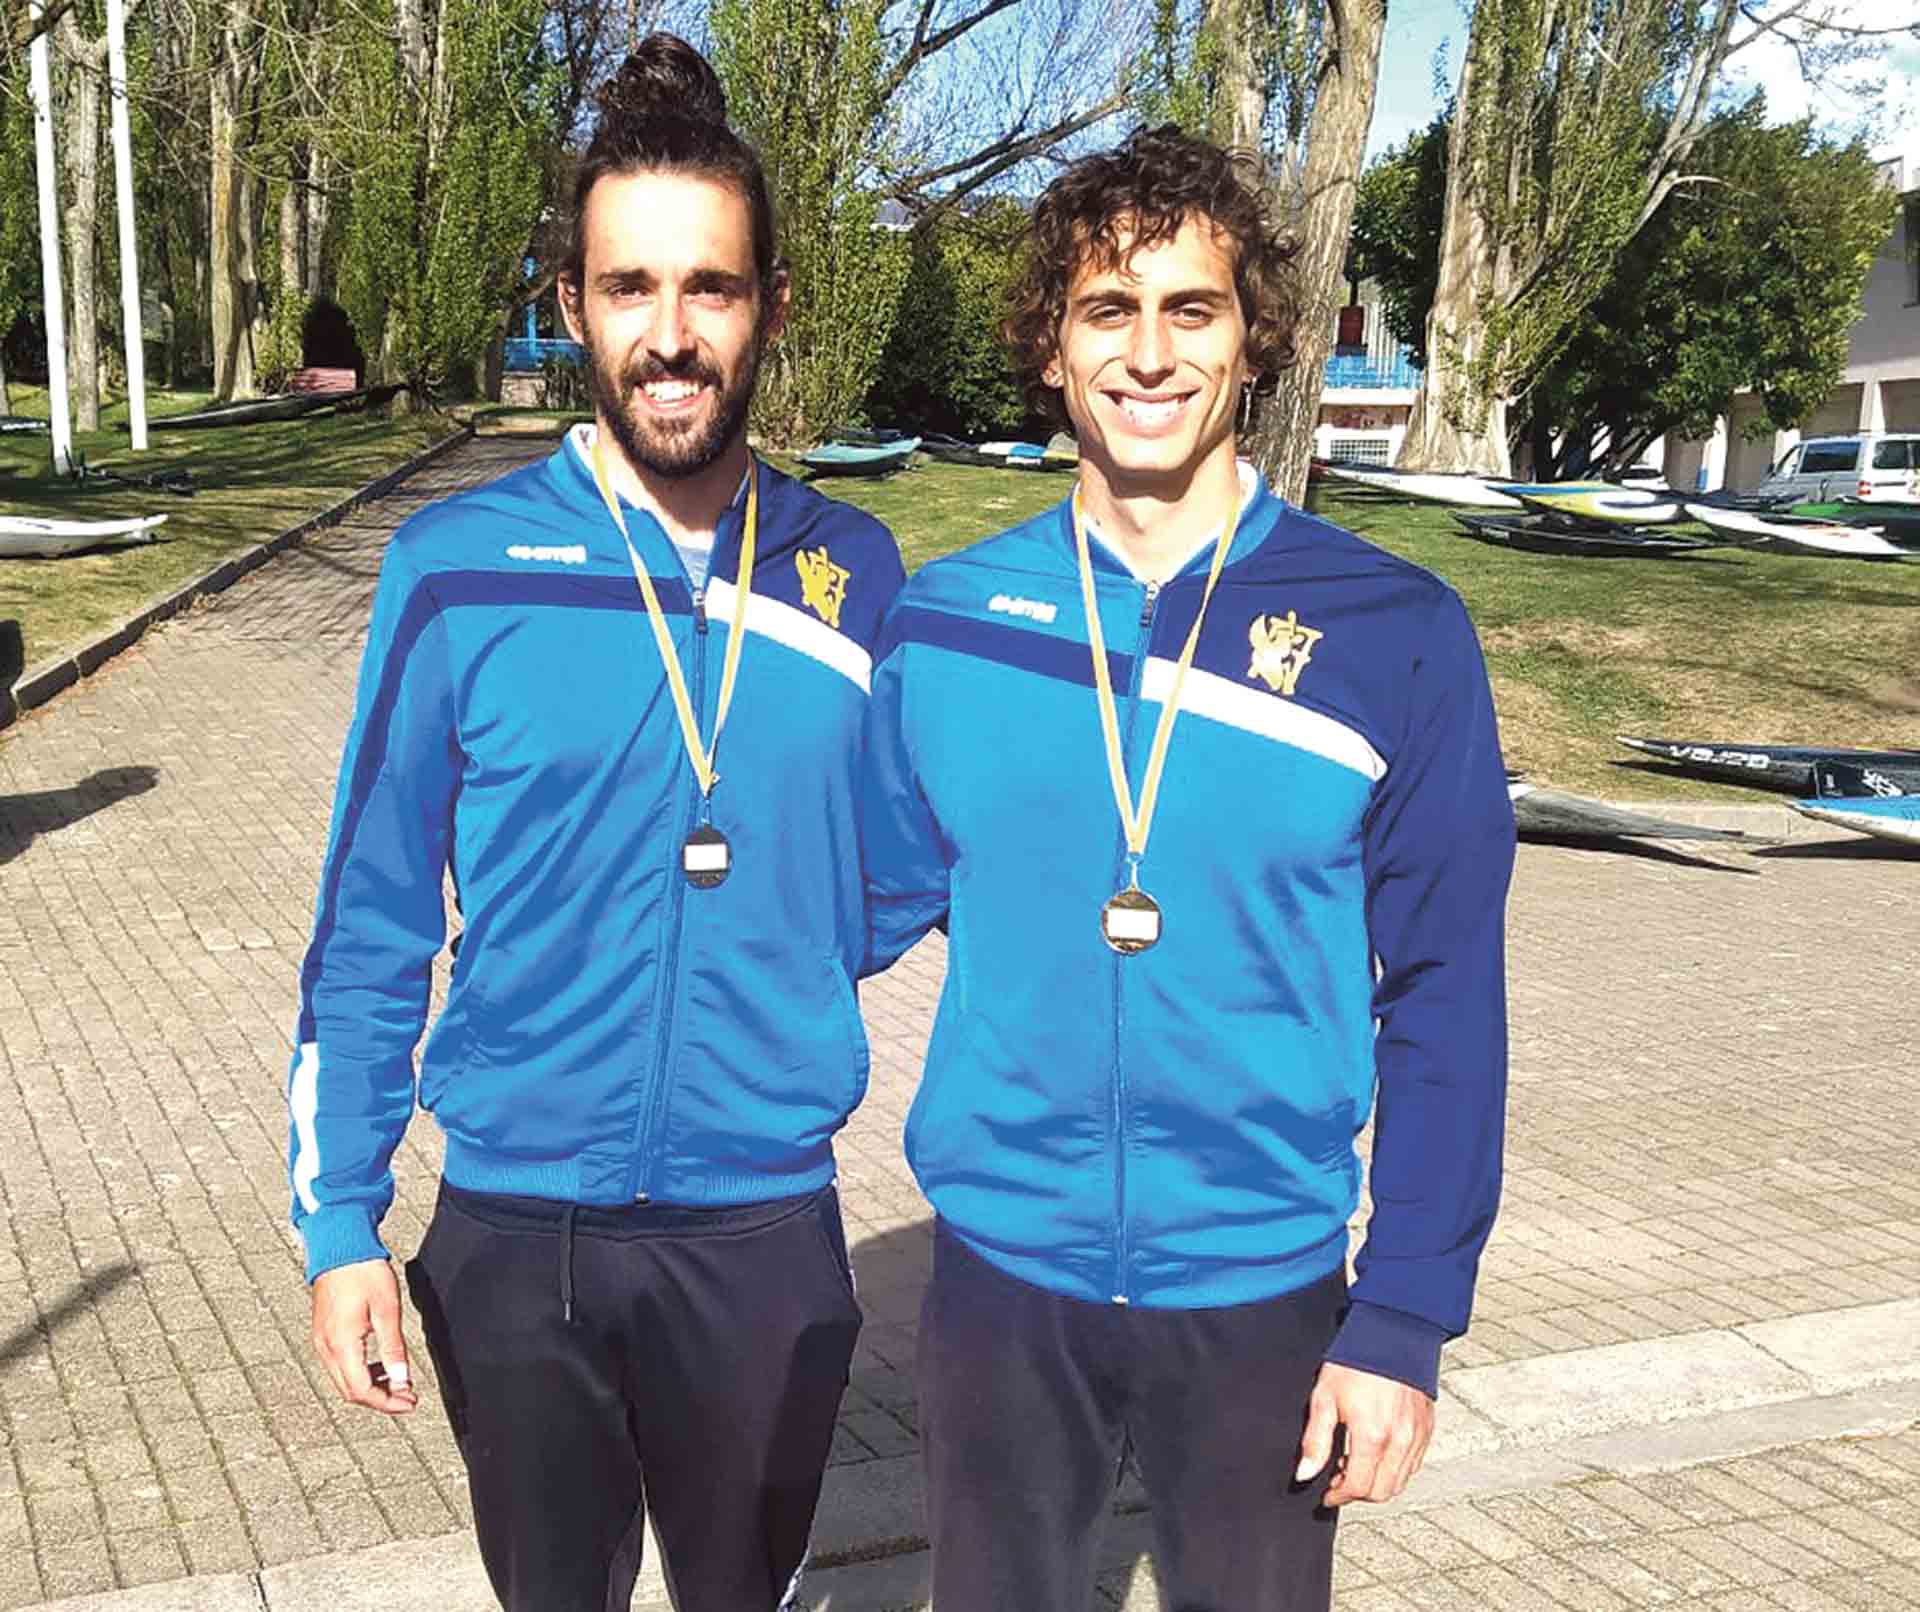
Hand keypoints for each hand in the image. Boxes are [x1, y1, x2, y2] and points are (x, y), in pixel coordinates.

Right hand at [312, 1259, 418, 1414]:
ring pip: (344, 1380)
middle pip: (350, 1391)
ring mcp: (321, 1342)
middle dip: (380, 1400)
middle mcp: (325, 1348)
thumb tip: (401, 1379)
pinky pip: (340, 1366)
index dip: (387, 1403)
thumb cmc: (363, 1272)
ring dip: (370, 1387)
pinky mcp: (323, 1334)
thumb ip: (393, 1347)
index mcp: (341, 1344)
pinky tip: (380, 1365)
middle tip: (407, 1398)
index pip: (361, 1390)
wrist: (340, 1247)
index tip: (409, 1403)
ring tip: (399, 1383)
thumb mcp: (387, 1309)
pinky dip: (360, 1373)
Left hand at [1295, 1361, 1432, 1504]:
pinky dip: (1395, 1470)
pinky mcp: (1427, 1429)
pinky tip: (1378, 1452)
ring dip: (1377, 1483)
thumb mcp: (1324, 1397)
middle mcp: (1399, 1442)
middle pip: (1381, 1492)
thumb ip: (1315, 1441)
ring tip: (1356, 1463)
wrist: (1391, 1333)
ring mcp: (1416, 1437)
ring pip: (1399, 1482)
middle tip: (1339, 1479)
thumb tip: (1304, 1474)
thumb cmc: (1356, 1361)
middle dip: (1357, 1493)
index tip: (1327, 1494)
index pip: (1357, 1487)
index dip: (1338, 1496)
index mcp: (1372, 1436)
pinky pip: (1413, 1465)